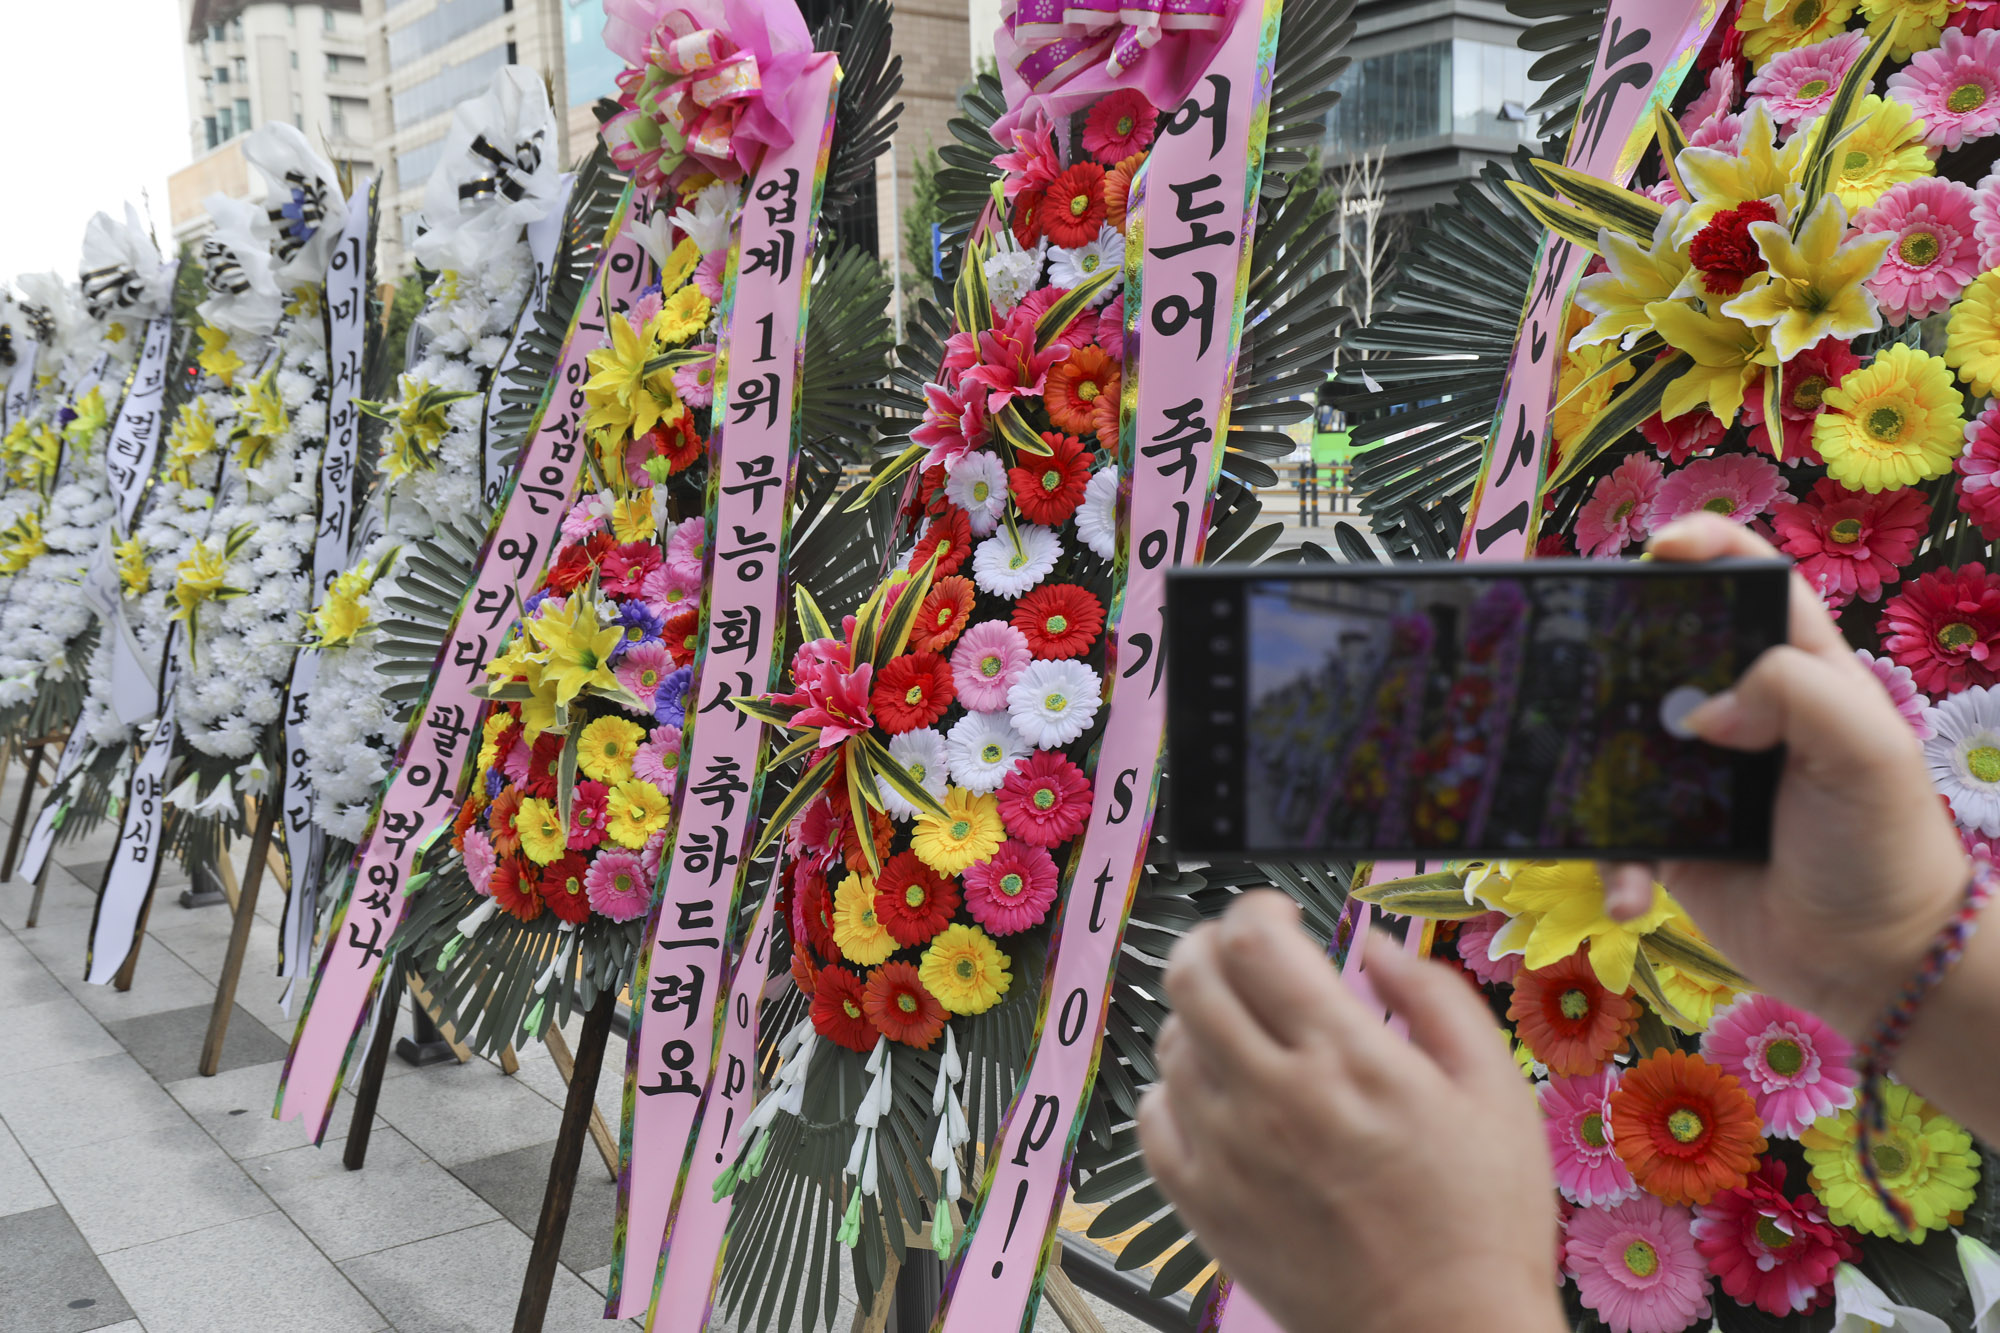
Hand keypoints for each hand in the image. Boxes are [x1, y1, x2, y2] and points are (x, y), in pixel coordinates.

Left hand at [1140, 893, 1565, 1332]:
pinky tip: (1218, 1096)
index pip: (1253, 941)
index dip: (1256, 910)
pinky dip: (1173, 1090)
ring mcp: (1225, 1152)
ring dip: (1201, 1019)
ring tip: (1249, 1036)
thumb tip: (1377, 945)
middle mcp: (1272, 1097)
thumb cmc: (1480, 1224)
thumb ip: (1435, 998)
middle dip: (1211, 944)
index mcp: (1346, 1059)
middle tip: (1244, 958)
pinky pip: (1151, 1116)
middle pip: (1189, 976)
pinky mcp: (1201, 1204)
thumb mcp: (1494, 1090)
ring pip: (1170, 1041)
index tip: (1278, 918)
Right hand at [1600, 514, 1966, 1040]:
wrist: (1870, 966)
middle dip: (1610, 645)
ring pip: (1614, 736)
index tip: (1658, 552)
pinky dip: (1609, 865)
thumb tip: (1698, 711)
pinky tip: (1628, 895)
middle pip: (1659, 647)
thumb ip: (1794, 692)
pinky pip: (1608, 831)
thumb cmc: (1882, 845)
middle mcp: (1737, 710)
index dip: (1704, 548)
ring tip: (1573, 778)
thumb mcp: (1865, 749)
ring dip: (1586, 760)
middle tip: (1572, 653)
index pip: (1747, 583)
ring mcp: (1691, 773)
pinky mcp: (1661, 837)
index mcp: (1794, 669)